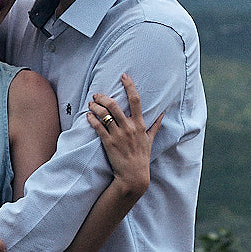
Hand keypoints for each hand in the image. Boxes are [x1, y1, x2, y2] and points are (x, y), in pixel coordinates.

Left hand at [87, 73, 161, 199]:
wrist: (134, 176)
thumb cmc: (142, 157)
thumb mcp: (150, 140)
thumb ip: (155, 126)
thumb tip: (162, 115)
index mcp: (140, 124)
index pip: (136, 100)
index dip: (129, 85)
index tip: (124, 76)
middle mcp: (129, 127)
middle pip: (114, 105)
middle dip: (103, 97)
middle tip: (97, 95)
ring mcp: (118, 135)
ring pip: (104, 114)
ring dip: (95, 106)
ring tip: (91, 104)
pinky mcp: (108, 143)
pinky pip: (98, 127)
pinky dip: (91, 119)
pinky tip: (88, 116)